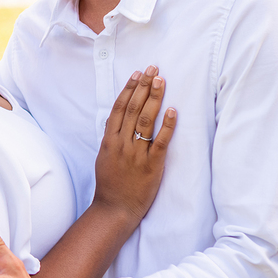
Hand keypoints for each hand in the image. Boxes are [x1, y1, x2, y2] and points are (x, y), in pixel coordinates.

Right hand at [94, 66, 176, 223]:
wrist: (115, 208)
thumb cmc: (110, 183)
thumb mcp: (104, 155)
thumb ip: (112, 136)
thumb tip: (118, 117)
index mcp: (109, 140)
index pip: (119, 107)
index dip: (129, 88)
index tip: (137, 73)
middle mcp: (122, 143)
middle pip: (133, 109)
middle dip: (144, 86)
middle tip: (153, 69)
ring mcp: (136, 154)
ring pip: (146, 120)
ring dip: (154, 98)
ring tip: (161, 81)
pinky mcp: (152, 165)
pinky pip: (160, 142)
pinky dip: (167, 125)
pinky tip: (173, 111)